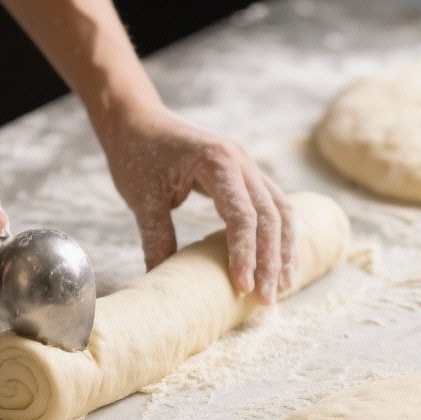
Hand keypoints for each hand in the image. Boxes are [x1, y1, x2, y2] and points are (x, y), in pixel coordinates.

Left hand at [99, 104, 294, 303]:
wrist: (136, 119)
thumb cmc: (136, 155)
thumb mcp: (142, 198)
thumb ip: (156, 238)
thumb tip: (161, 282)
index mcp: (216, 162)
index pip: (243, 215)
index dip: (245, 254)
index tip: (242, 288)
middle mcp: (240, 160)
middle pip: (271, 216)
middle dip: (271, 260)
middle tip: (266, 299)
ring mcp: (247, 165)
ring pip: (281, 210)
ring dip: (283, 250)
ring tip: (283, 287)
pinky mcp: (246, 174)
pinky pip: (274, 205)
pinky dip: (279, 235)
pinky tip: (278, 261)